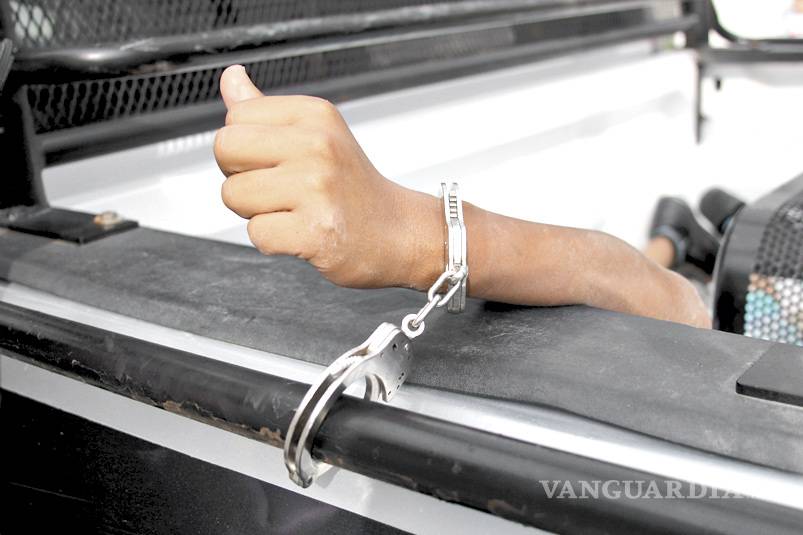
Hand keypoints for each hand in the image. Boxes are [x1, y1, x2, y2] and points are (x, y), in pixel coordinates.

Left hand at [214, 65, 441, 288]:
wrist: (397, 232)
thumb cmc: (351, 186)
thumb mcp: (316, 134)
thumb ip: (265, 110)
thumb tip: (231, 78)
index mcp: (314, 114)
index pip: (235, 118)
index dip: (245, 147)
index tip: (278, 164)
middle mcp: (317, 144)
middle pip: (225, 150)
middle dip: (240, 176)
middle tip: (278, 190)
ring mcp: (317, 188)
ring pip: (233, 195)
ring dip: (255, 212)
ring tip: (294, 212)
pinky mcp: (317, 230)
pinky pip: (256, 234)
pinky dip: (273, 242)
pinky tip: (302, 233)